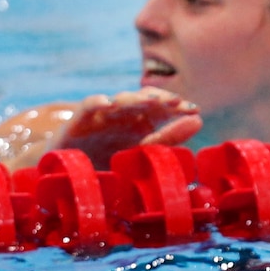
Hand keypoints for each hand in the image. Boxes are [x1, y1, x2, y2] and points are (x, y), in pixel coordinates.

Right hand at [58, 87, 202, 168]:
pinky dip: (96, 102)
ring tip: (149, 100)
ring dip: (134, 99)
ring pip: (119, 101)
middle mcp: (123, 115)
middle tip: (176, 101)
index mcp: (141, 121)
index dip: (177, 107)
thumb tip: (200, 119)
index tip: (194, 109)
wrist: (69, 171)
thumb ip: (171, 137)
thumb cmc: (110, 159)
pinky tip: (108, 102)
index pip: (163, 108)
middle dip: (160, 99)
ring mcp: (101, 116)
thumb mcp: (143, 150)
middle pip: (143, 100)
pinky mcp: (78, 121)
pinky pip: (87, 107)